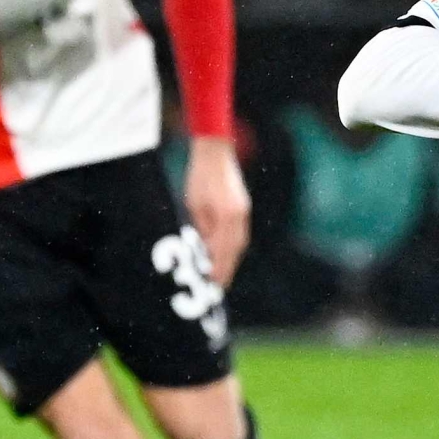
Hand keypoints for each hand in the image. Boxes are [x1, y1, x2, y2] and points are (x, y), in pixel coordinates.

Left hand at [185, 134, 250, 285]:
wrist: (215, 152)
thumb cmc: (199, 176)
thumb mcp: (194, 204)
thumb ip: (203, 227)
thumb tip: (206, 247)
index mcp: (227, 215)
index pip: (223, 249)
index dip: (219, 268)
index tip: (213, 283)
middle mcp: (239, 215)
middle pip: (236, 249)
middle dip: (228, 268)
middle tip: (219, 285)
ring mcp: (244, 210)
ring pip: (240, 242)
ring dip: (232, 259)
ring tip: (223, 273)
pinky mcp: (243, 206)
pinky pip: (240, 233)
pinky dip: (234, 246)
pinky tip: (227, 253)